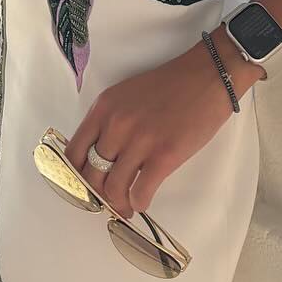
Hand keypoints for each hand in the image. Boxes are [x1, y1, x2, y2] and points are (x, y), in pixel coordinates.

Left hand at [65, 35, 241, 220]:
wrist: (207, 76)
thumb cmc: (171, 86)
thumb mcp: (127, 96)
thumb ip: (110, 122)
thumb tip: (101, 160)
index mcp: (104, 108)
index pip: (73, 153)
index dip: (75, 176)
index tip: (84, 186)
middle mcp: (116, 124)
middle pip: (91, 175)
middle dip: (98, 194)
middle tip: (108, 200)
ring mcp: (140, 140)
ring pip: (113, 188)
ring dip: (119, 203)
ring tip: (127, 206)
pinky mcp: (164, 155)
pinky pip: (140, 192)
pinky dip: (138, 203)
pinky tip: (142, 201)